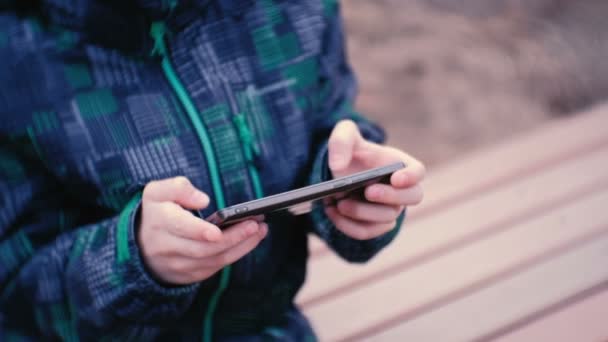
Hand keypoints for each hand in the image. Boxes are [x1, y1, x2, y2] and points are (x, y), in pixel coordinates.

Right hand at [138, 176, 267, 284]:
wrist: (142, 244)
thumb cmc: (158, 211)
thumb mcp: (158, 191)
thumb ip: (178, 188)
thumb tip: (202, 200)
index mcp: (159, 221)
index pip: (179, 227)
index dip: (198, 230)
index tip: (217, 230)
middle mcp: (167, 246)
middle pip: (203, 247)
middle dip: (232, 237)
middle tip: (255, 224)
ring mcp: (178, 264)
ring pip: (213, 260)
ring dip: (240, 246)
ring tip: (260, 231)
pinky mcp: (189, 275)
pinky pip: (215, 267)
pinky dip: (236, 254)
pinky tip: (250, 241)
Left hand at [326, 120, 424, 239]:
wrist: (340, 174)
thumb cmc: (351, 153)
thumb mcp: (343, 136)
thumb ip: (341, 141)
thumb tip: (338, 166)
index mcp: (400, 165)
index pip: (418, 172)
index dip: (411, 176)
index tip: (396, 178)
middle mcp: (401, 190)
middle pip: (412, 198)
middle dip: (391, 196)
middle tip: (369, 191)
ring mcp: (390, 210)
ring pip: (386, 219)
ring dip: (362, 213)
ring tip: (340, 203)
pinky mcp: (374, 226)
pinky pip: (366, 232)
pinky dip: (348, 225)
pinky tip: (332, 212)